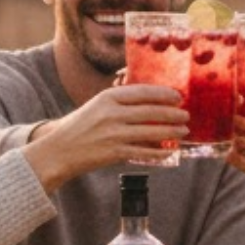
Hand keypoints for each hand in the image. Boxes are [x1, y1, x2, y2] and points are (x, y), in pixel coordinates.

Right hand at [22, 84, 187, 189]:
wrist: (58, 150)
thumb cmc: (79, 127)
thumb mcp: (97, 107)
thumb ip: (120, 104)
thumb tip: (151, 104)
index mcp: (107, 97)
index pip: (142, 92)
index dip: (163, 94)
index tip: (177, 96)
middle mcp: (112, 113)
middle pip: (150, 111)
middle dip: (172, 114)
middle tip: (186, 115)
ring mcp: (113, 133)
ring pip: (151, 132)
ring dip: (171, 132)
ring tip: (183, 132)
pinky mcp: (114, 153)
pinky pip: (143, 152)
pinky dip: (158, 152)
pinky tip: (169, 152)